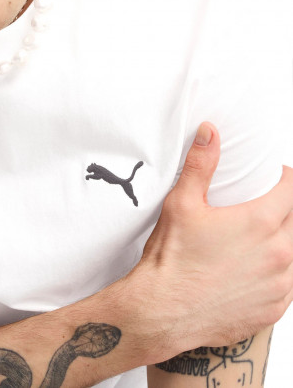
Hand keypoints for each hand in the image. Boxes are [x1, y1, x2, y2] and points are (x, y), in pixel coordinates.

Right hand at [128, 122, 292, 358]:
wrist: (164, 311)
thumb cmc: (172, 259)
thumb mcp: (182, 203)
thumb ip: (201, 164)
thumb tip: (210, 132)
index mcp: (260, 223)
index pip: (291, 191)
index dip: (283, 179)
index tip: (273, 178)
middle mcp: (280, 254)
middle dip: (279, 211)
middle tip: (253, 210)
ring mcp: (280, 285)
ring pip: (290, 254)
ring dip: (276, 244)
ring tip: (248, 243)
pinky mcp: (275, 310)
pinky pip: (284, 285)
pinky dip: (272, 275)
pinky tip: (246, 272)